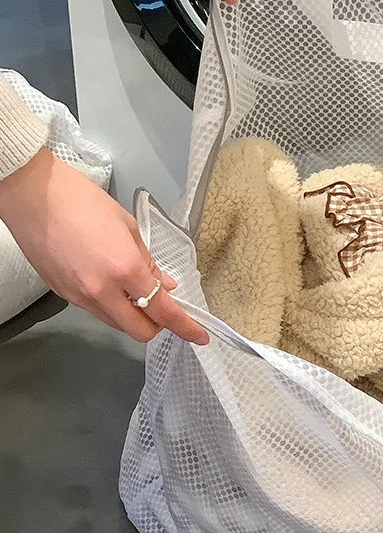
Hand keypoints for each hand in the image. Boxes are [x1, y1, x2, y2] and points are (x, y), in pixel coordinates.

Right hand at [0, 148, 209, 345]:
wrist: (33, 196)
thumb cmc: (82, 201)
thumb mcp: (128, 227)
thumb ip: (148, 263)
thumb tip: (164, 285)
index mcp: (124, 269)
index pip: (163, 311)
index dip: (185, 327)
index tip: (199, 335)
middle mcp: (101, 291)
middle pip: (140, 331)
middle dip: (157, 325)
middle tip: (164, 307)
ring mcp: (79, 297)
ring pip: (117, 324)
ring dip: (133, 316)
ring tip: (135, 291)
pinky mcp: (63, 295)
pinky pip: (96, 311)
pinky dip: (111, 306)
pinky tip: (111, 284)